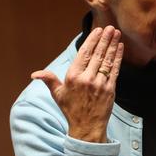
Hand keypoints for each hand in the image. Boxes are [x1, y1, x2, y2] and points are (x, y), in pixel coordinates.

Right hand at [32, 26, 123, 142]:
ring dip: (113, 45)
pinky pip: (114, 70)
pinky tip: (120, 48)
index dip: (92, 40)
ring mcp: (99, 84)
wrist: (86, 128)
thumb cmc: (71, 110)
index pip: (84, 54)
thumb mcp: (58, 94)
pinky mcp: (110, 89)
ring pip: (107, 60)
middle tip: (111, 28)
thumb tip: (35, 74)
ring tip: (117, 34)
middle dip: (105, 39)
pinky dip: (118, 58)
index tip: (98, 31)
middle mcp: (86, 79)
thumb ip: (49, 80)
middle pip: (97, 54)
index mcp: (73, 77)